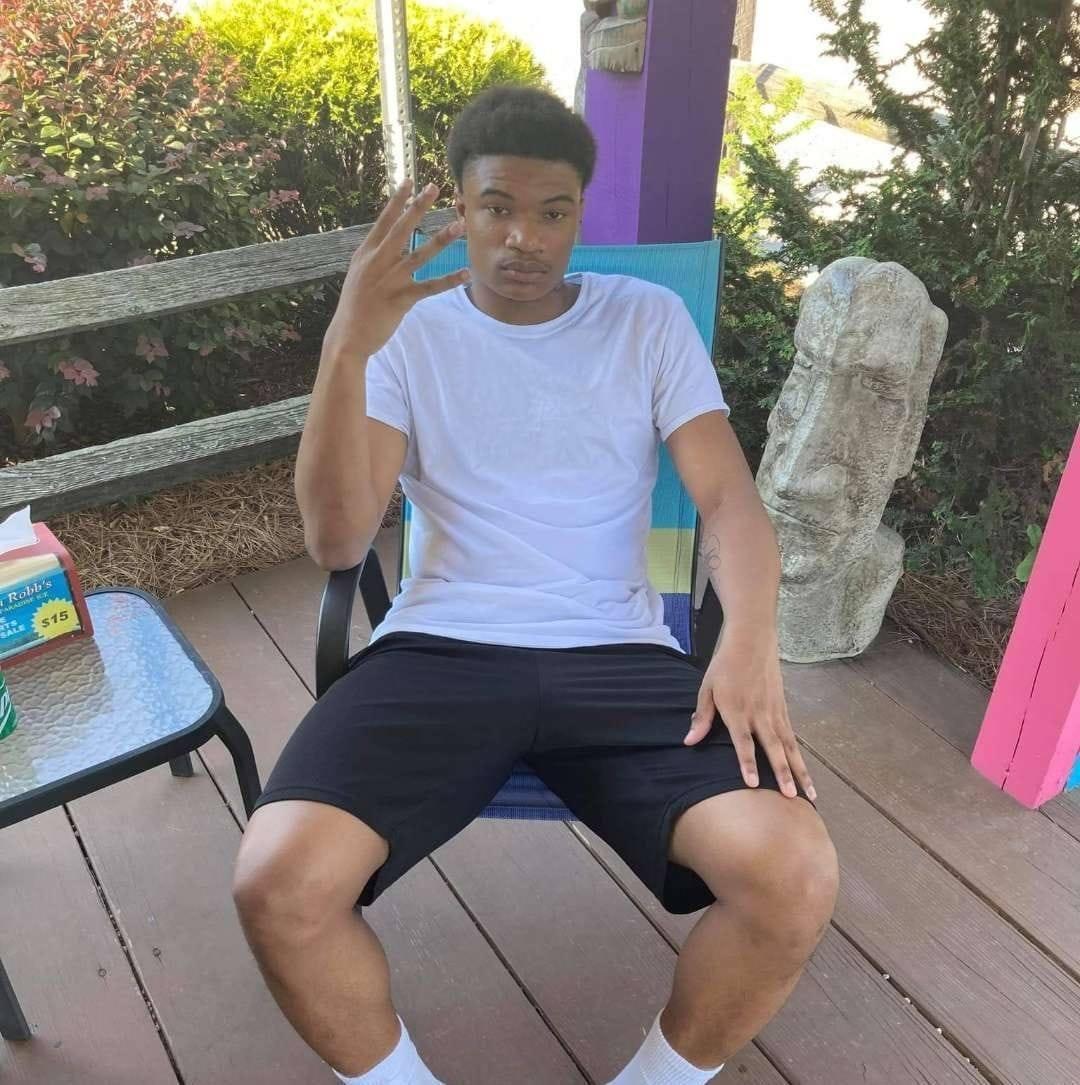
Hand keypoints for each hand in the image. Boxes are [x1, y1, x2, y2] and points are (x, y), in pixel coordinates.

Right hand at [322, 179, 468, 361]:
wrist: (347, 337)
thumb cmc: (355, 307)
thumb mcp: (359, 276)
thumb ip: (373, 259)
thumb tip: (385, 246)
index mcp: (366, 254)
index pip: (384, 221)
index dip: (398, 200)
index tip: (410, 181)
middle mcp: (377, 262)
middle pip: (402, 228)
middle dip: (418, 206)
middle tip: (434, 187)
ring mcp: (389, 280)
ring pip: (420, 254)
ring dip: (442, 239)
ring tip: (459, 225)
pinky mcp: (401, 299)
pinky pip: (430, 287)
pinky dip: (449, 280)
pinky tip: (466, 274)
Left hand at [684, 630, 815, 801]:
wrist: (752, 639)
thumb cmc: (725, 664)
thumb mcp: (707, 688)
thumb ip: (702, 717)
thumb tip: (689, 741)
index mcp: (737, 710)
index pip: (743, 742)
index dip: (747, 763)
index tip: (753, 784)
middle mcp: (759, 714)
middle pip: (773, 748)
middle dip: (783, 774)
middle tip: (791, 797)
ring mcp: (775, 711)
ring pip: (789, 746)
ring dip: (799, 770)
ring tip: (810, 793)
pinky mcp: (783, 708)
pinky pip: (792, 736)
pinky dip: (799, 755)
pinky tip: (805, 771)